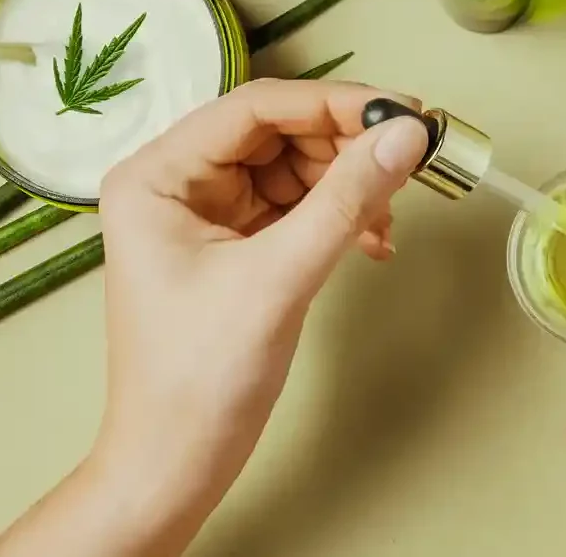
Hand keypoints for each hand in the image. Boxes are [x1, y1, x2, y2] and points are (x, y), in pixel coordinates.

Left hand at [92, 79, 426, 551]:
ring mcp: (209, 215)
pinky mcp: (237, 246)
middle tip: (407, 160)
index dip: (332, 103)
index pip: (256, 109)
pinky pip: (297, 210)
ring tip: (384, 221)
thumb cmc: (203, 377)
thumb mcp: (280, 277)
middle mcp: (179, 183)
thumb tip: (406, 135)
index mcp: (158, 175)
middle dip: (345, 149)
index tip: (402, 111)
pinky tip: (370, 242)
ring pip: (295, 172)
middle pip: (279, 135)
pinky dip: (337, 219)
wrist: (179, 462)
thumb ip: (346, 200)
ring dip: (348, 188)